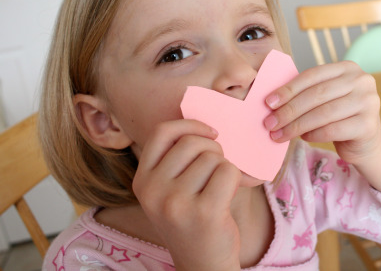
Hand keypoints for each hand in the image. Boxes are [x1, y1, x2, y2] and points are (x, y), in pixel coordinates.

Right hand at [133, 120, 241, 270]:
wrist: (202, 264)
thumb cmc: (192, 220)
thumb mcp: (171, 192)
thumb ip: (178, 161)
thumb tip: (208, 125)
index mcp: (142, 181)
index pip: (162, 132)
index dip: (189, 125)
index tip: (210, 133)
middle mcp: (153, 191)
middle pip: (192, 142)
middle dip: (214, 149)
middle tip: (218, 168)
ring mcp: (175, 202)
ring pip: (213, 157)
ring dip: (224, 167)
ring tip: (219, 188)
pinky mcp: (203, 211)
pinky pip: (228, 171)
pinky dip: (237, 178)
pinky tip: (228, 195)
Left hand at [264, 60, 380, 164]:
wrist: (366, 141)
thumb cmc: (339, 117)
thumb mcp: (326, 98)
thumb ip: (306, 93)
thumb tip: (272, 101)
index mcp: (348, 68)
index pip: (312, 75)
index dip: (288, 89)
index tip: (268, 103)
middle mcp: (362, 81)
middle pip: (316, 94)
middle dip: (289, 110)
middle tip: (270, 123)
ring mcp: (369, 102)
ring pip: (323, 113)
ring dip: (296, 125)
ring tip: (280, 134)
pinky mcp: (368, 125)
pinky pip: (332, 130)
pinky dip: (313, 134)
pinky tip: (303, 138)